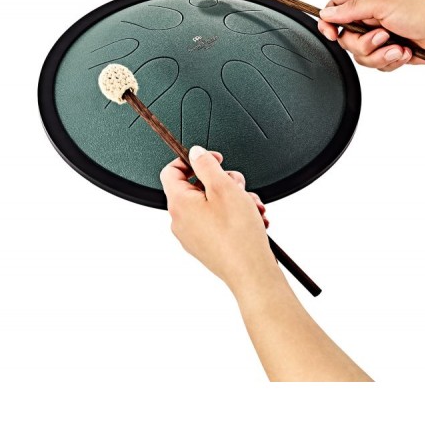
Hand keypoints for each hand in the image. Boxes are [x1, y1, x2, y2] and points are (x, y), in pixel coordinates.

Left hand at [159, 146, 279, 295]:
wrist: (251, 272)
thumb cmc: (238, 236)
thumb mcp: (224, 187)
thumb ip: (207, 165)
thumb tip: (196, 153)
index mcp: (179, 204)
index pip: (171, 171)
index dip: (192, 160)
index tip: (212, 159)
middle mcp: (181, 221)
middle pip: (196, 187)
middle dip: (222, 182)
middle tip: (239, 187)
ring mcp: (192, 235)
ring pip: (211, 205)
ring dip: (234, 200)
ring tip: (252, 207)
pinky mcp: (206, 245)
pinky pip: (216, 222)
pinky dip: (234, 216)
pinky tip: (252, 220)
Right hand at [317, 0, 424, 71]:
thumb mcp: (383, 3)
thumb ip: (351, 9)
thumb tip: (328, 13)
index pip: (338, 7)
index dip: (329, 22)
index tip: (330, 34)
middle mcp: (375, 14)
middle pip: (347, 36)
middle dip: (363, 43)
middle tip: (381, 37)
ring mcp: (383, 33)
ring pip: (361, 54)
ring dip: (379, 54)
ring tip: (397, 46)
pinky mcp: (392, 50)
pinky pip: (377, 63)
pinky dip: (390, 60)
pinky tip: (404, 52)